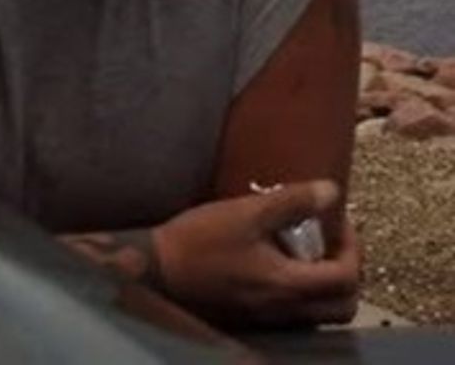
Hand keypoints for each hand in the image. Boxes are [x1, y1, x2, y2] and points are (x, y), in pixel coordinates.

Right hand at [153, 180, 359, 327]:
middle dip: (348, 272)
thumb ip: (292, 202)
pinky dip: (303, 291)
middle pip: (344, 306)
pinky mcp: (254, 319)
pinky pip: (298, 314)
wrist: (158, 271)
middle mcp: (287, 311)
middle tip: (331, 241)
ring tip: (306, 249)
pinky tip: (279, 263)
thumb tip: (332, 191)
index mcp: (289, 285)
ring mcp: (271, 320)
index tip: (337, 220)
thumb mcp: (247, 212)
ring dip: (325, 283)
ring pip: (322, 314)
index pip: (347, 277)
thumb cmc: (201, 240)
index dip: (353, 246)